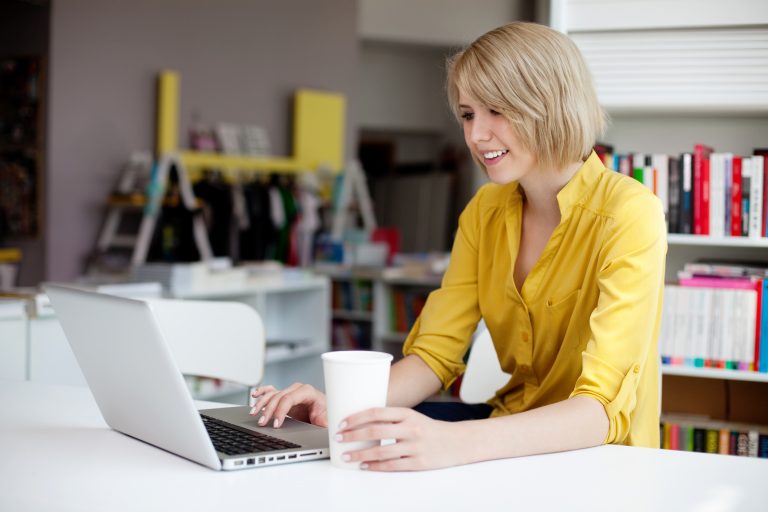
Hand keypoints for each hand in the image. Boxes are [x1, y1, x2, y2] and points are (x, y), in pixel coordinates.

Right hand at [250, 383, 327, 427]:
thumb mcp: (326, 421)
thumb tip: (321, 427)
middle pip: (278, 397)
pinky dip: (262, 392)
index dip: (280, 411)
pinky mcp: (285, 397)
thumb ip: (323, 423)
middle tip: (262, 423)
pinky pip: (271, 391)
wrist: (327, 413)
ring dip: (262, 403)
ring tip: (255, 414)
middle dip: (269, 411)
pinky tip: (254, 395)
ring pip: (272, 394)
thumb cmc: (327, 416)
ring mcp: (290, 392)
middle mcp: (298, 389)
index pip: (289, 399)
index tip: (275, 425)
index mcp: (308, 392)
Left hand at [336, 407, 465, 470]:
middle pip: (375, 432)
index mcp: (407, 413)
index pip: (376, 413)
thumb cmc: (430, 429)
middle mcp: (410, 428)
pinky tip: (365, 466)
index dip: (356, 418)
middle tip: (339, 438)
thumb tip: (362, 424)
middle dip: (352, 436)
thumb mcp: (412, 417)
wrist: (457, 442)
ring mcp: (414, 446)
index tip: (342, 423)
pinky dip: (375, 466)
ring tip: (347, 456)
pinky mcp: (418, 462)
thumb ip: (391, 419)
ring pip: (381, 451)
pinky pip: (392, 465)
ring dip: (360, 455)